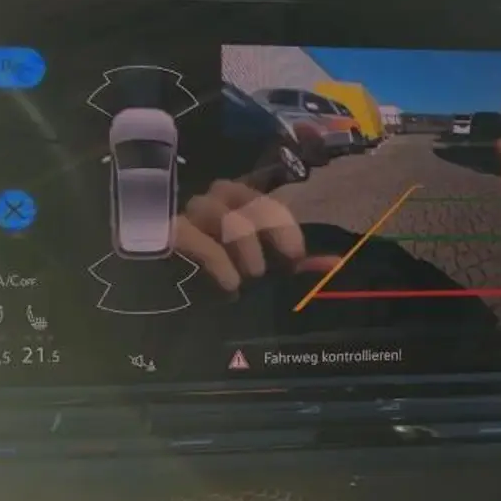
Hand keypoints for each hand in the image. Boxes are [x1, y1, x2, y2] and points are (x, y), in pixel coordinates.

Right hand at [173, 178, 339, 291]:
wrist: (168, 305)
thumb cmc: (221, 282)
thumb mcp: (264, 273)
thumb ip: (297, 266)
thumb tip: (336, 263)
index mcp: (238, 206)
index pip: (264, 199)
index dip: (283, 224)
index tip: (295, 255)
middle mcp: (211, 203)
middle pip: (242, 194)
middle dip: (268, 225)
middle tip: (279, 263)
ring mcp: (185, 216)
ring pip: (218, 210)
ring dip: (243, 242)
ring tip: (250, 276)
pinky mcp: (163, 234)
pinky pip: (190, 233)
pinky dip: (217, 258)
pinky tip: (230, 284)